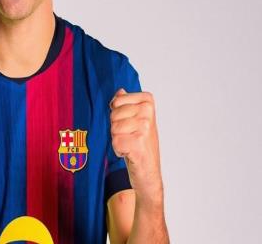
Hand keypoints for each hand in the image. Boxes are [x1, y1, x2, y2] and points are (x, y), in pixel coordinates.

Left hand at [110, 88, 162, 202]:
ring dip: (117, 139)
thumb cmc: (140, 144)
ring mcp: (144, 128)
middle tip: (130, 136)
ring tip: (130, 144)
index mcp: (147, 102)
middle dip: (116, 128)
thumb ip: (126, 104)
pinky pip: (115, 141)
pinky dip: (118, 150)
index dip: (117, 114)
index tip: (130, 123)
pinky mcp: (138, 144)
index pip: (117, 101)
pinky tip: (130, 153)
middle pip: (113, 115)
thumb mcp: (135, 120)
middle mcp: (148, 114)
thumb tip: (120, 91)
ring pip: (113, 128)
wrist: (148, 172)